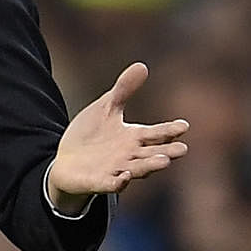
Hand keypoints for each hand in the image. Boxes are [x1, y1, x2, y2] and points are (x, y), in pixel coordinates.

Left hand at [48, 62, 188, 211]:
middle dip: (167, 152)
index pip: (156, 134)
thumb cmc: (91, 135)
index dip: (169, 130)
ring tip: (164, 161)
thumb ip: (124, 90)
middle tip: (182, 149)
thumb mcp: (106, 108)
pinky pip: (110, 184)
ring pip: (137, 170)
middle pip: (152, 154)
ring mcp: (116, 171)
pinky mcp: (99, 182)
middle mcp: (130, 156)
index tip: (184, 125)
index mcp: (134, 138)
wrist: (67, 161)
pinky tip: (124, 178)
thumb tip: (142, 65)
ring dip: (149, 167)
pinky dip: (118, 183)